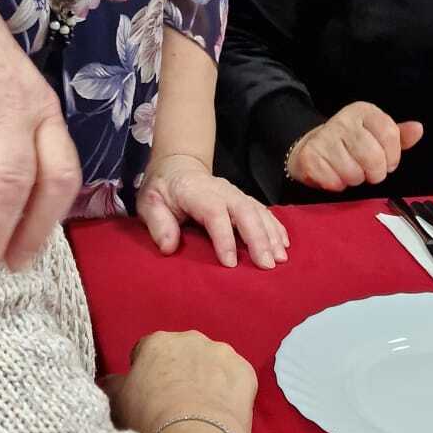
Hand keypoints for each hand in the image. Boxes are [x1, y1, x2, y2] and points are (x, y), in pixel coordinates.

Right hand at [110, 328, 258, 432]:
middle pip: (183, 354)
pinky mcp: (245, 370)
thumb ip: (114, 385)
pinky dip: (230, 391)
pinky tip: (222, 412)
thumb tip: (110, 381)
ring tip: (201, 410)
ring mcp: (221, 352)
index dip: (147, 372)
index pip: (148, 351)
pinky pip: (235, 378)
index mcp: (157, 342)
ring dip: (207, 378)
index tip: (149, 394)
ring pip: (212, 363)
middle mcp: (191, 338)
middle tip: (176, 403)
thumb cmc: (148, 418)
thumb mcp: (118, 402)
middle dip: (180, 371)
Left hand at [136, 153, 289, 269]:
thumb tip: (168, 247)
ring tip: (280, 259)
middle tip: (267, 265)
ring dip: (271, 235)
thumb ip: (157, 223)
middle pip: (244, 211)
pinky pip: (264, 211)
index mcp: (196, 191)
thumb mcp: (149, 202)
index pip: (214, 212)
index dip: (223, 237)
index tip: (230, 264)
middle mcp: (221, 190)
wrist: (178, 167)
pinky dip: (276, 227)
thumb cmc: (163, 189)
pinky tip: (284, 245)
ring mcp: (235, 193)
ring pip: (258, 211)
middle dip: (258, 238)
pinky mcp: (243, 199)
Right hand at [286, 102, 423, 191]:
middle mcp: (343, 120)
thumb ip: (399, 135)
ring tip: (349, 170)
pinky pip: (334, 181)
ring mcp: (324, 137)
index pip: (390, 134)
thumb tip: (418, 129)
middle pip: (374, 157)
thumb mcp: (377, 136)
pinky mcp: (310, 156)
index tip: (388, 162)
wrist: (312, 147)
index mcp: (364, 112)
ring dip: (354, 179)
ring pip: (353, 173)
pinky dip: (337, 184)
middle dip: (374, 173)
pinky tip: (334, 174)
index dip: (393, 156)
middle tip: (368, 171)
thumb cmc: (351, 144)